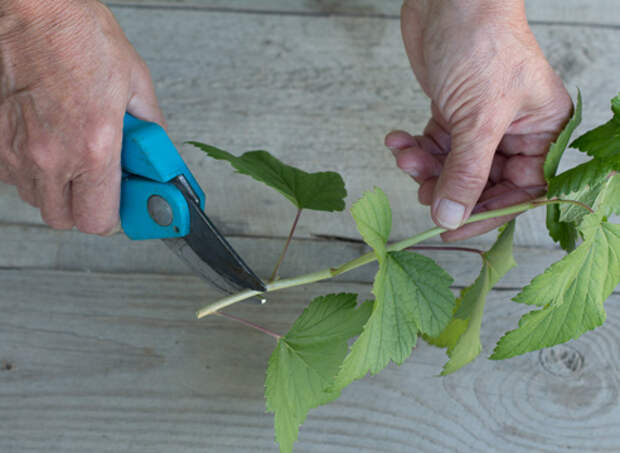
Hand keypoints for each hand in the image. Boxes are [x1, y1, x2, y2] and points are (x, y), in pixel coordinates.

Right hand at [0, 0, 163, 234]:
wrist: (34, 9)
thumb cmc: (79, 36)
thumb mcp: (136, 83)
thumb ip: (149, 130)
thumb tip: (156, 156)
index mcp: (93, 145)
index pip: (99, 220)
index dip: (115, 217)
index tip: (124, 206)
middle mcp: (51, 155)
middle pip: (65, 219)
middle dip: (86, 207)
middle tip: (100, 183)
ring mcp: (16, 150)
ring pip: (37, 198)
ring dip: (58, 188)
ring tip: (73, 154)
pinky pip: (13, 176)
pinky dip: (32, 169)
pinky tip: (47, 143)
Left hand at [387, 0, 571, 240]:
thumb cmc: (482, 43)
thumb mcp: (478, 118)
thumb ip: (465, 173)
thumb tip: (451, 218)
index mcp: (540, 133)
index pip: (519, 191)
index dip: (484, 214)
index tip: (448, 229)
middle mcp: (512, 132)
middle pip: (479, 183)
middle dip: (446, 187)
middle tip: (420, 189)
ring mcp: (479, 123)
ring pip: (451, 166)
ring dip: (423, 167)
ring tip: (406, 154)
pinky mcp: (451, 113)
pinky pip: (433, 145)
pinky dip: (413, 147)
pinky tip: (397, 138)